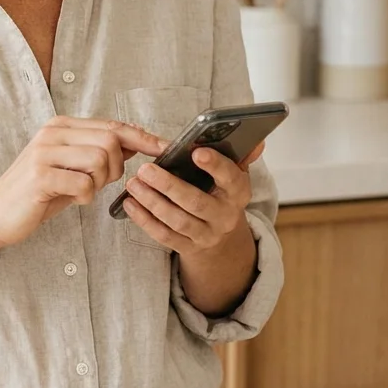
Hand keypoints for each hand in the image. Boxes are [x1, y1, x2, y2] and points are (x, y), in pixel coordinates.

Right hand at [0, 116, 166, 249]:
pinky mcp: (40, 176)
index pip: (112, 125)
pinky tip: (72, 199)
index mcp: (61, 126)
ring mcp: (44, 153)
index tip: (164, 148)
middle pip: (110, 140)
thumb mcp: (69, 166)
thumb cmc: (37, 193)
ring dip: (100, 182)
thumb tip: (137, 143)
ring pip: (100, 160)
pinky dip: (86, 197)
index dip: (142, 137)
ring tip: (83, 190)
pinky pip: (84, 184)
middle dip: (117, 166)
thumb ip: (97, 152)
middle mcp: (52, 133)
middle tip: (101, 182)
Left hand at [119, 146, 252, 256]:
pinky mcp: (188, 248)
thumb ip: (240, 156)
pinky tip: (130, 204)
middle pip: (196, 202)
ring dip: (152, 202)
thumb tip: (257, 140)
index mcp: (238, 193)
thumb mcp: (234, 177)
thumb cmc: (221, 196)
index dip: (216, 166)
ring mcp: (206, 235)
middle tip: (145, 169)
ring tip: (133, 183)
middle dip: (169, 185)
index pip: (231, 179)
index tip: (197, 152)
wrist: (221, 239)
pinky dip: (145, 220)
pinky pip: (164, 236)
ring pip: (177, 220)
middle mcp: (224, 216)